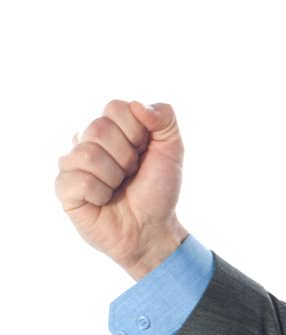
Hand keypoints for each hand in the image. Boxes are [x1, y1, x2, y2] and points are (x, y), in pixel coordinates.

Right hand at [54, 99, 187, 277]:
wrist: (152, 229)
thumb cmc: (158, 190)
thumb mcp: (172, 150)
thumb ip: (165, 118)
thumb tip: (137, 105)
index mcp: (111, 127)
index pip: (115, 108)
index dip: (136, 133)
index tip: (143, 153)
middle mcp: (87, 140)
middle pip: (98, 128)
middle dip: (126, 157)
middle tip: (130, 174)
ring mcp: (72, 163)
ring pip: (88, 154)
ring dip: (114, 177)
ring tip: (117, 187)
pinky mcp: (64, 188)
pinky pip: (79, 180)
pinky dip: (100, 194)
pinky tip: (103, 201)